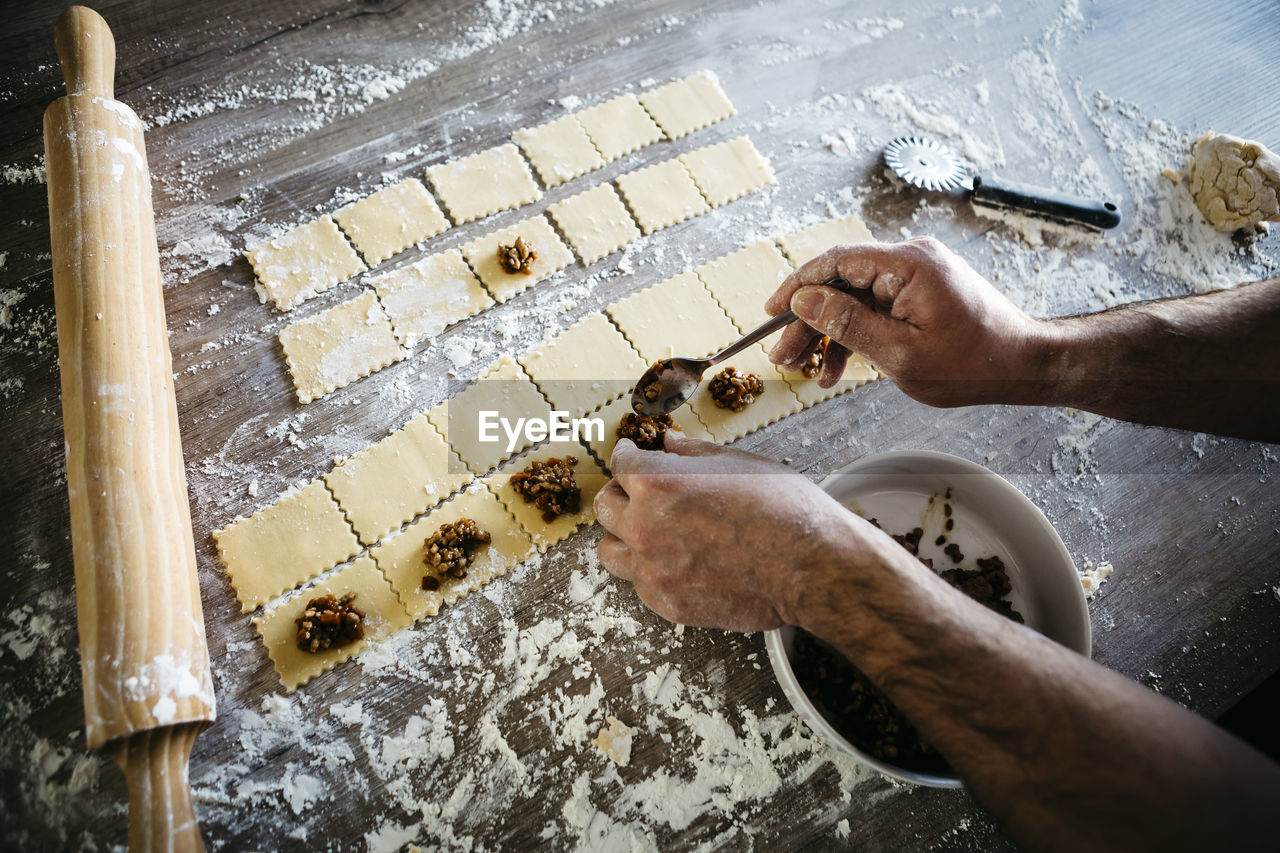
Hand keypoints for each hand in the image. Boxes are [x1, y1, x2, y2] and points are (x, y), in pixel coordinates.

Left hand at [593, 430, 884, 631]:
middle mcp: (645, 526)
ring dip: (625, 538)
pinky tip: (677, 562)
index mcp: (657, 483)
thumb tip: (666, 443)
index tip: (635, 459)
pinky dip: (650, 573)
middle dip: (621, 495)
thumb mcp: (737, 462)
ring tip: (652, 533)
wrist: (812, 566)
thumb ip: (691, 453)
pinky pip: (640, 586)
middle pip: (603, 507)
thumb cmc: (783, 509)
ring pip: (610, 552)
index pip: (619, 465)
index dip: (629, 458)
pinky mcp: (669, 604)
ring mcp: (653, 571)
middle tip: (640, 494)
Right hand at [765, 236, 1048, 406]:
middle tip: (785, 357)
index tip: (772, 312)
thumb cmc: (972, 363)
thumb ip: (847, 324)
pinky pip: (876, 307)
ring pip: (855, 298)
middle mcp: (911, 259)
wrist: (1025, 365)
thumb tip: (803, 300)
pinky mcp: (921, 291)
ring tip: (808, 371)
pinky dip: (856, 334)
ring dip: (829, 334)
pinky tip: (838, 368)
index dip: (797, 286)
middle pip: (841, 282)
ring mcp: (917, 274)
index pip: (836, 261)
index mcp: (908, 264)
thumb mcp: (899, 353)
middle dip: (809, 321)